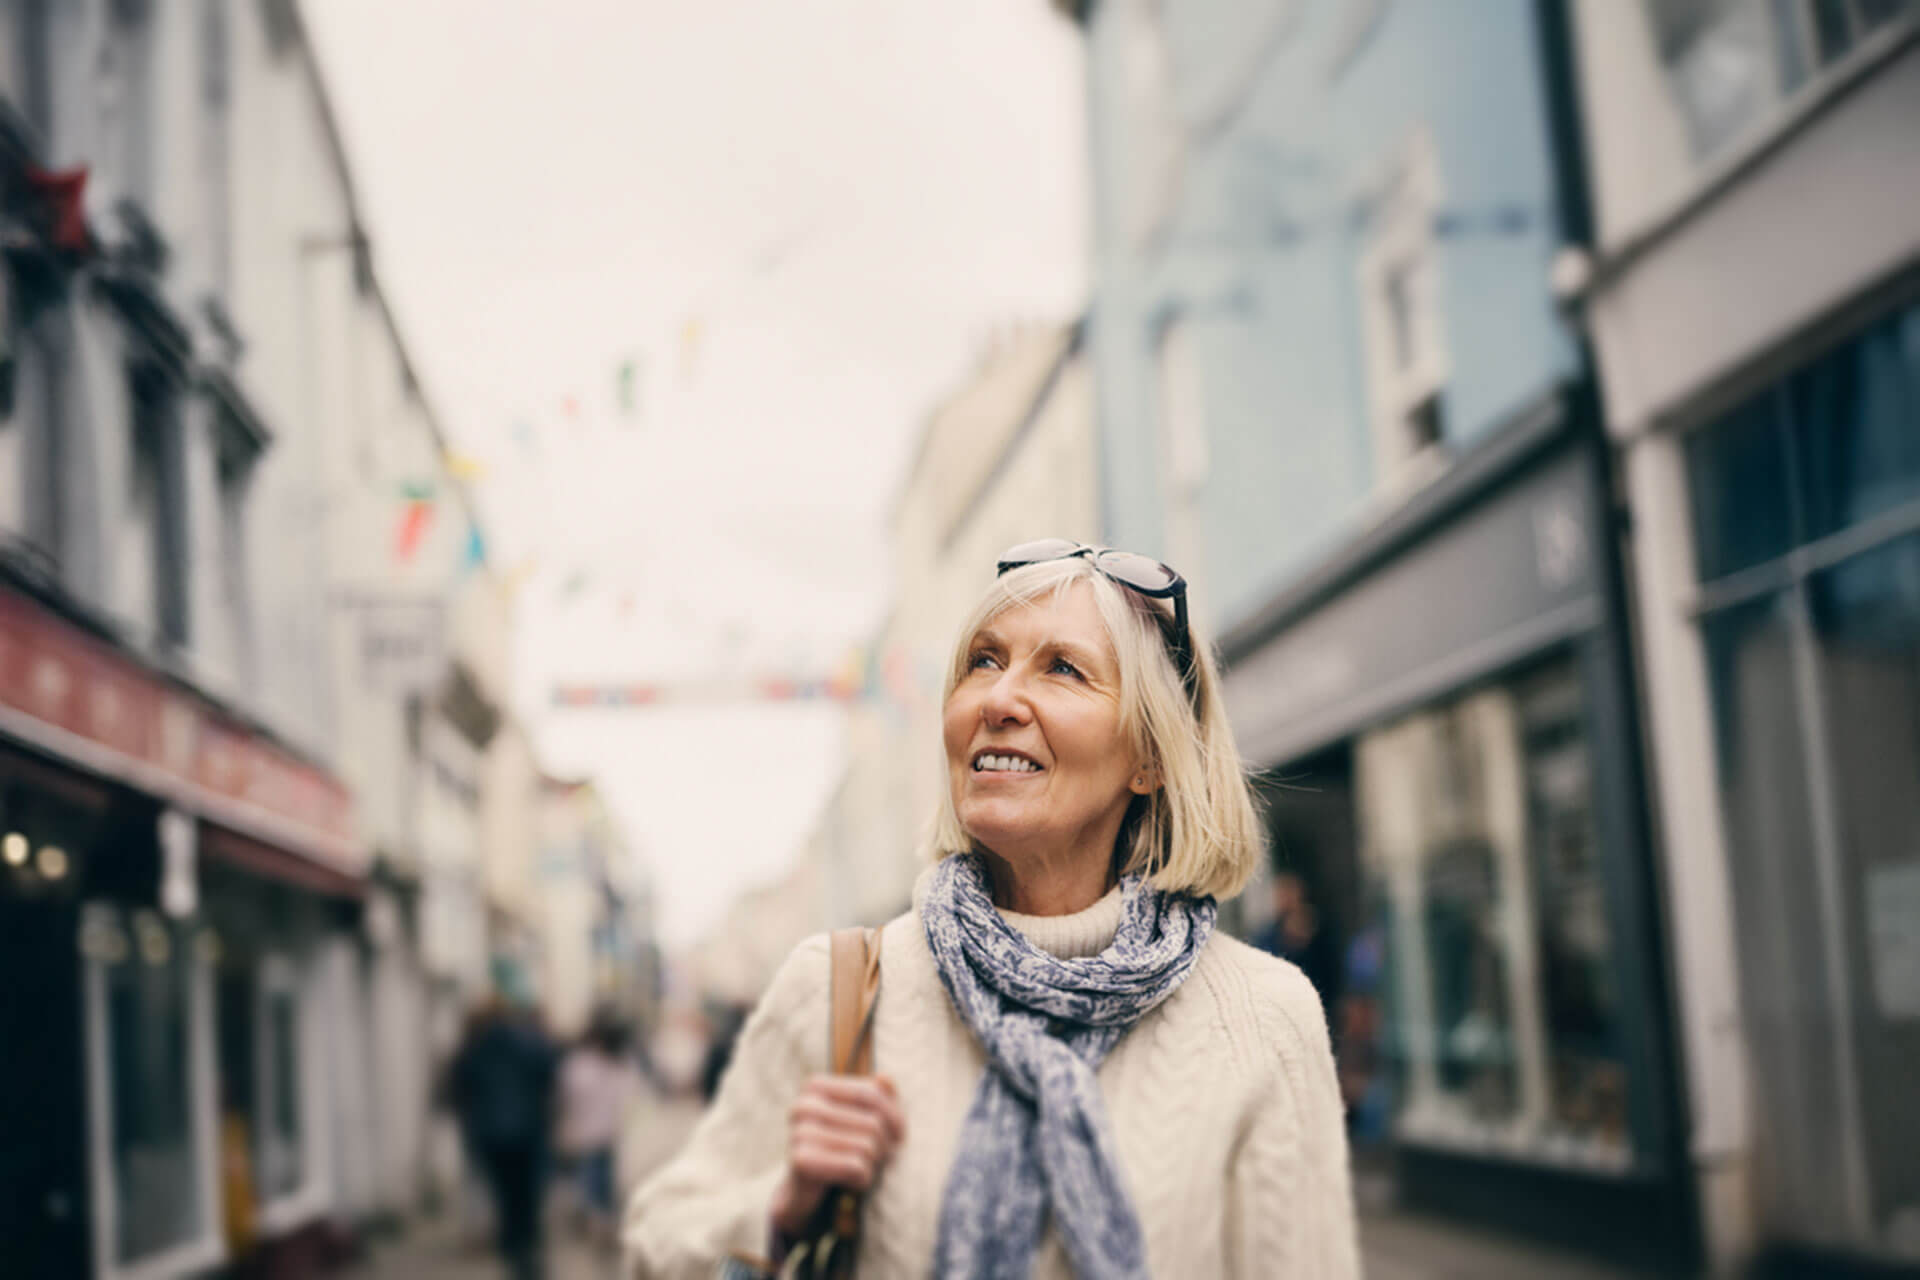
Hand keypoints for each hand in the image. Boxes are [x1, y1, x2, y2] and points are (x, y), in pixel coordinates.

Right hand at [770, 1075, 905, 1239]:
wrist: (805, 1195)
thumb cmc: (842, 1151)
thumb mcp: (866, 1121)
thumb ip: (881, 1097)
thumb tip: (885, 1078)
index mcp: (816, 1086)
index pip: (874, 1095)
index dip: (896, 1119)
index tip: (898, 1137)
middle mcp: (804, 1104)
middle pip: (874, 1123)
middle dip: (884, 1147)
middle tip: (876, 1159)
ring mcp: (799, 1132)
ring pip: (868, 1146)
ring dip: (873, 1165)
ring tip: (861, 1169)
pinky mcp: (801, 1161)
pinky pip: (856, 1167)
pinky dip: (862, 1179)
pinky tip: (849, 1182)